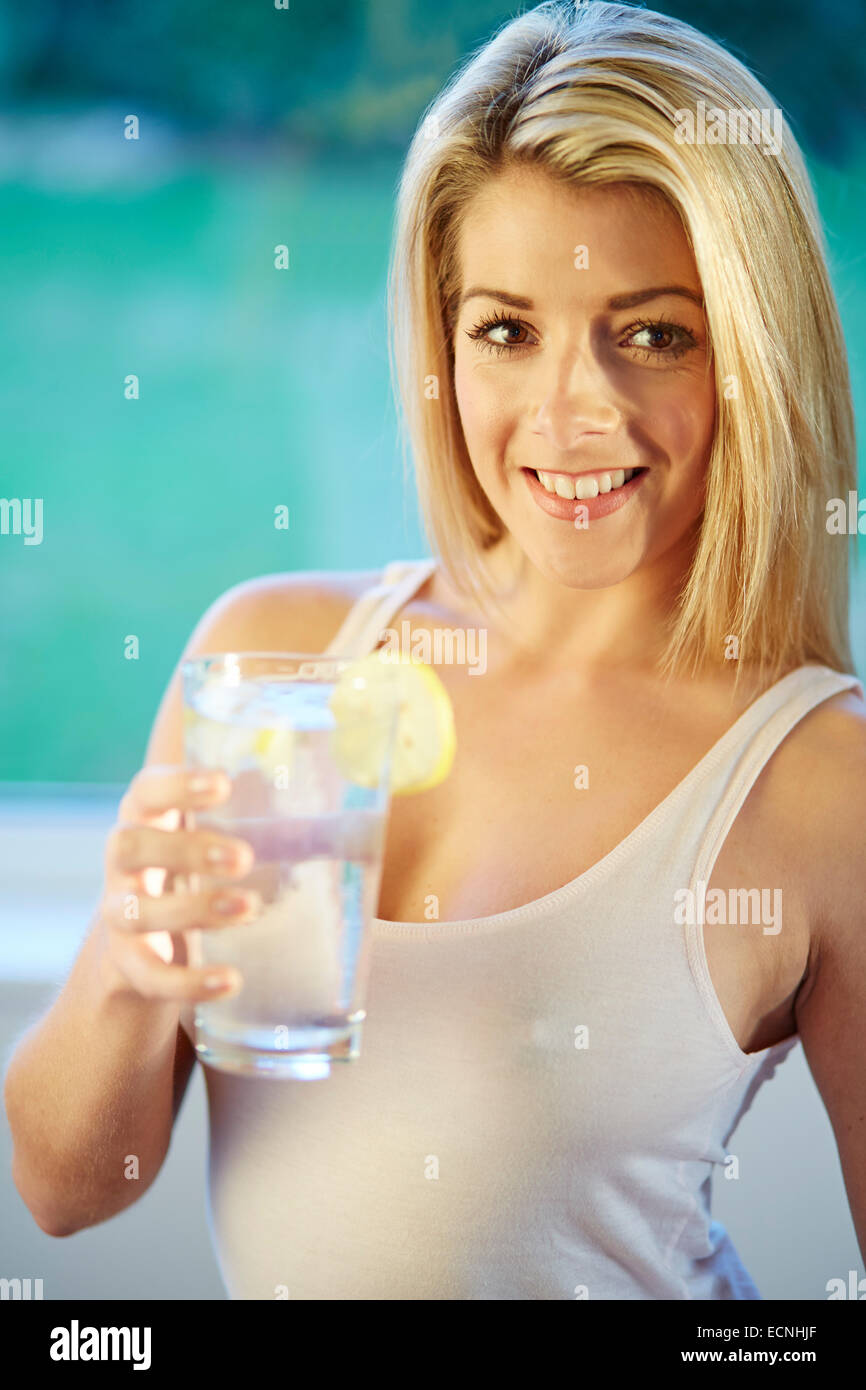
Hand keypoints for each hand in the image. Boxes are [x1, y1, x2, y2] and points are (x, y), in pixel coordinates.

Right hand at [99, 766, 257, 1001]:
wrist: (141, 948)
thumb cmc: (195, 874)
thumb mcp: (218, 842)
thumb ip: (271, 826)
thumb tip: (362, 824)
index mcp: (147, 821)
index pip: (146, 790)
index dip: (177, 784)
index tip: (224, 783)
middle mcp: (124, 865)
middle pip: (128, 845)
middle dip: (185, 848)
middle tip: (244, 857)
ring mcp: (119, 915)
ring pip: (137, 911)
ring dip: (194, 909)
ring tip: (248, 908)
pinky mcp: (127, 965)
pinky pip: (149, 975)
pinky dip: (187, 981)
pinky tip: (229, 980)